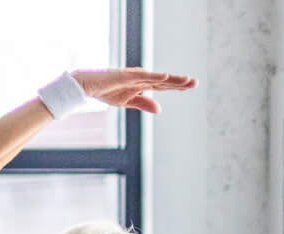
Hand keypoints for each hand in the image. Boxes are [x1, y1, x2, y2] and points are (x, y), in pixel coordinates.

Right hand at [73, 68, 195, 113]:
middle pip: (164, 81)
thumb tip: (160, 109)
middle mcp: (141, 78)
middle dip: (180, 82)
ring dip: (172, 79)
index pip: (163, 85)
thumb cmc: (105, 92)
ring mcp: (135, 76)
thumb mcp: (127, 102)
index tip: (191, 85)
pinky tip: (166, 77)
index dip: (177, 86)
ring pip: (158, 78)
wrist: (87, 86)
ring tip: (186, 80)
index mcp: (142, 85)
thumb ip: (143, 104)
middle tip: (195, 83)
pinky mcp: (127, 76)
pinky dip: (155, 76)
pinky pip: (143, 76)